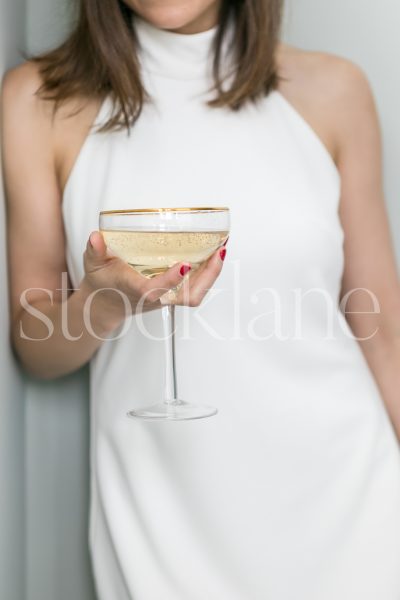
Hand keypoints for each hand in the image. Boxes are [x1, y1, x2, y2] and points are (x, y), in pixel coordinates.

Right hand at [80, 231, 226, 331]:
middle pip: (188, 297)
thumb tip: (95, 237)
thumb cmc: (103, 283)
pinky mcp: (173, 295)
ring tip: (221, 250)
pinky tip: (214, 256)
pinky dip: (208, 274)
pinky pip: (196, 289)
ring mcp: (167, 298)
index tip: (185, 264)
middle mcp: (155, 297)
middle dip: (207, 278)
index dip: (170, 279)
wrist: (107, 305)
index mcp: (135, 290)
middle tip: (219, 253)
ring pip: (196, 295)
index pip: (154, 290)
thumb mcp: (93, 264)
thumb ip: (94, 250)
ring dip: (212, 274)